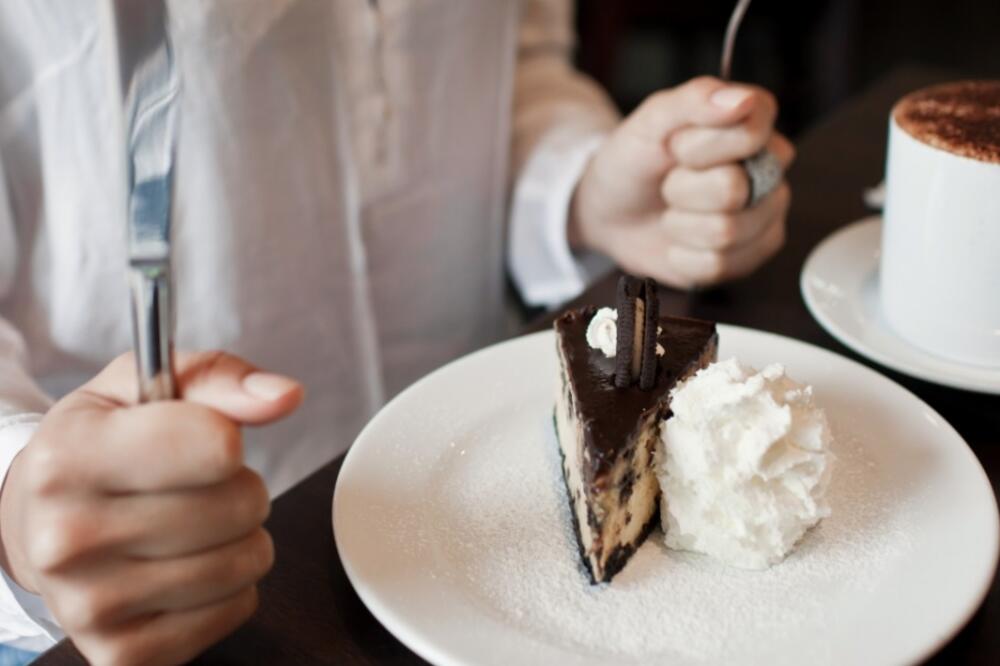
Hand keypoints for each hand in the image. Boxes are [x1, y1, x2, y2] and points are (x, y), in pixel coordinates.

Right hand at [0, 352, 302, 665]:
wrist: (38, 525)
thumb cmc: (101, 444)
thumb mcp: (142, 386)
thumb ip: (219, 378)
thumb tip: (283, 395)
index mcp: (70, 457)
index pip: (216, 446)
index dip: (227, 436)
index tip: (203, 437)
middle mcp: (69, 538)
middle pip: (242, 505)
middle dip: (240, 487)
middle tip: (196, 485)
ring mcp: (93, 606)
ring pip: (248, 560)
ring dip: (240, 536)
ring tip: (192, 523)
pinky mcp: (125, 653)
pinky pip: (240, 608)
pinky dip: (231, 585)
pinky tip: (185, 566)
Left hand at [569, 76, 794, 287]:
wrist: (611, 210)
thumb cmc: (634, 159)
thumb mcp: (652, 120)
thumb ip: (696, 98)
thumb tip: (744, 99)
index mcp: (754, 124)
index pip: (751, 135)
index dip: (699, 147)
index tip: (675, 146)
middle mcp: (770, 170)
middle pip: (734, 189)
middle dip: (682, 189)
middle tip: (669, 182)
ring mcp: (764, 216)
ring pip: (727, 232)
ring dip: (680, 225)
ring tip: (673, 210)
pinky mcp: (749, 257)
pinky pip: (719, 266)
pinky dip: (683, 256)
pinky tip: (678, 241)